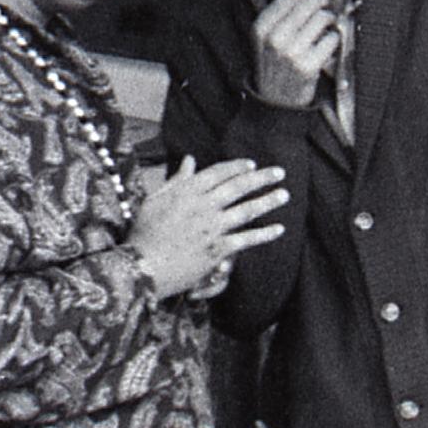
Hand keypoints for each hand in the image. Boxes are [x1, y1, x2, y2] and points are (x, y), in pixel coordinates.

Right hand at [132, 157, 290, 302]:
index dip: (237, 167)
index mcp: (187, 191)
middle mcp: (203, 206)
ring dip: (268, 201)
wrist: (143, 267)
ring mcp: (212, 227)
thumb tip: (190, 160)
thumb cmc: (144, 234)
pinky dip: (265, 234)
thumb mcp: (155, 200)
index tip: (252, 164)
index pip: (218, 173)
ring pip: (247, 210)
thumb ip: (177, 180)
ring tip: (284, 195)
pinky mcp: (218, 249)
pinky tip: (279, 229)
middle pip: (238, 187)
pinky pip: (247, 239)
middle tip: (279, 172)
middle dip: (261, 178)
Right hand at [251, 0, 342, 110]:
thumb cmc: (275, 62)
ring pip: (323, 18)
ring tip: (326, 24)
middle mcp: (275, 38)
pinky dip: (333, 38)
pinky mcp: (309, 66)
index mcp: (261, 27)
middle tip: (326, 4)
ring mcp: (292, 52)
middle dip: (322, 0)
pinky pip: (331, 39)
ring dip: (330, 19)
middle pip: (310, 4)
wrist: (276, 99)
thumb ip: (280, 14)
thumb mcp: (265, 37)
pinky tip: (326, 43)